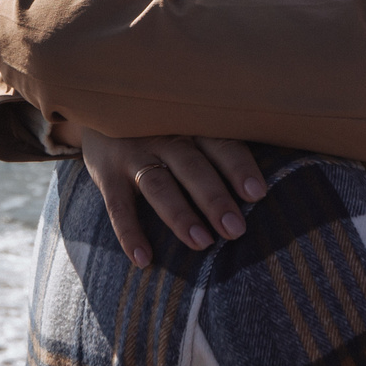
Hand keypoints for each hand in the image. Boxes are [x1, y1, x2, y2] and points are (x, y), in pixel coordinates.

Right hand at [78, 130, 266, 267]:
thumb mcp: (188, 122)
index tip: (258, 194)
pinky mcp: (106, 172)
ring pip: (158, 185)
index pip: (220, 143)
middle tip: (235, 229)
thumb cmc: (162, 124)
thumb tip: (264, 188)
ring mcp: (133, 152)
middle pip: (192, 167)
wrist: (101, 106)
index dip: (239, 167)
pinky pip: (118, 206)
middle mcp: (164, 135)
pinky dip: (129, 233)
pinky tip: (144, 260)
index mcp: (192, 123)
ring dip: (180, 215)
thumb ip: (218, 146)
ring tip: (202, 243)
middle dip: (214, 198)